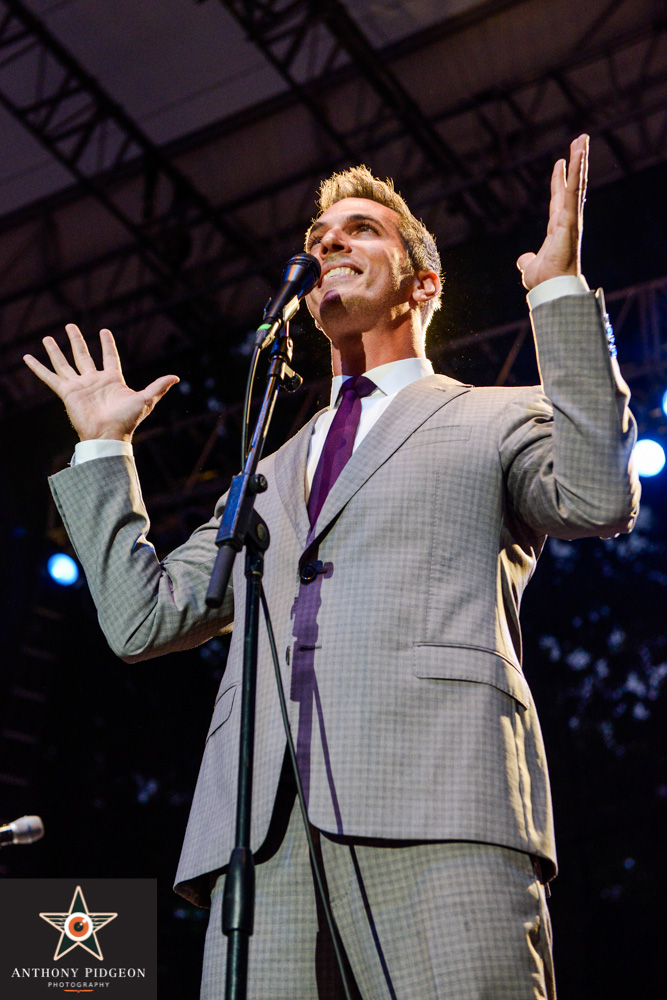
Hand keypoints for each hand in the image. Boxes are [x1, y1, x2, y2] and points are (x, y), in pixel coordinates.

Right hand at [23, 324, 178, 441]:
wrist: (109, 436)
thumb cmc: (127, 420)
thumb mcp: (146, 400)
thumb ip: (158, 387)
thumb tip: (176, 377)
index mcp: (112, 380)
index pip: (109, 357)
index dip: (107, 344)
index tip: (104, 331)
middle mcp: (94, 381)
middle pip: (83, 355)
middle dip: (77, 341)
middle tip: (70, 326)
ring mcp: (79, 386)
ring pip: (64, 363)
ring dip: (56, 350)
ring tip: (47, 337)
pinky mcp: (66, 393)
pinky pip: (49, 377)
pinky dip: (38, 367)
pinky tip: (28, 357)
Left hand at [516, 134, 588, 290]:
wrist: (549, 288)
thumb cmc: (543, 281)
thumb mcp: (529, 267)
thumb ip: (527, 260)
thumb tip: (523, 259)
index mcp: (558, 227)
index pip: (559, 198)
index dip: (559, 180)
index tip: (560, 162)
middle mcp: (567, 219)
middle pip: (573, 185)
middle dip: (577, 162)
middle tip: (581, 140)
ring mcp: (571, 218)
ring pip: (577, 183)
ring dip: (580, 160)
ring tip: (582, 138)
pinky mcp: (570, 218)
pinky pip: (574, 191)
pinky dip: (577, 172)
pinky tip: (578, 155)